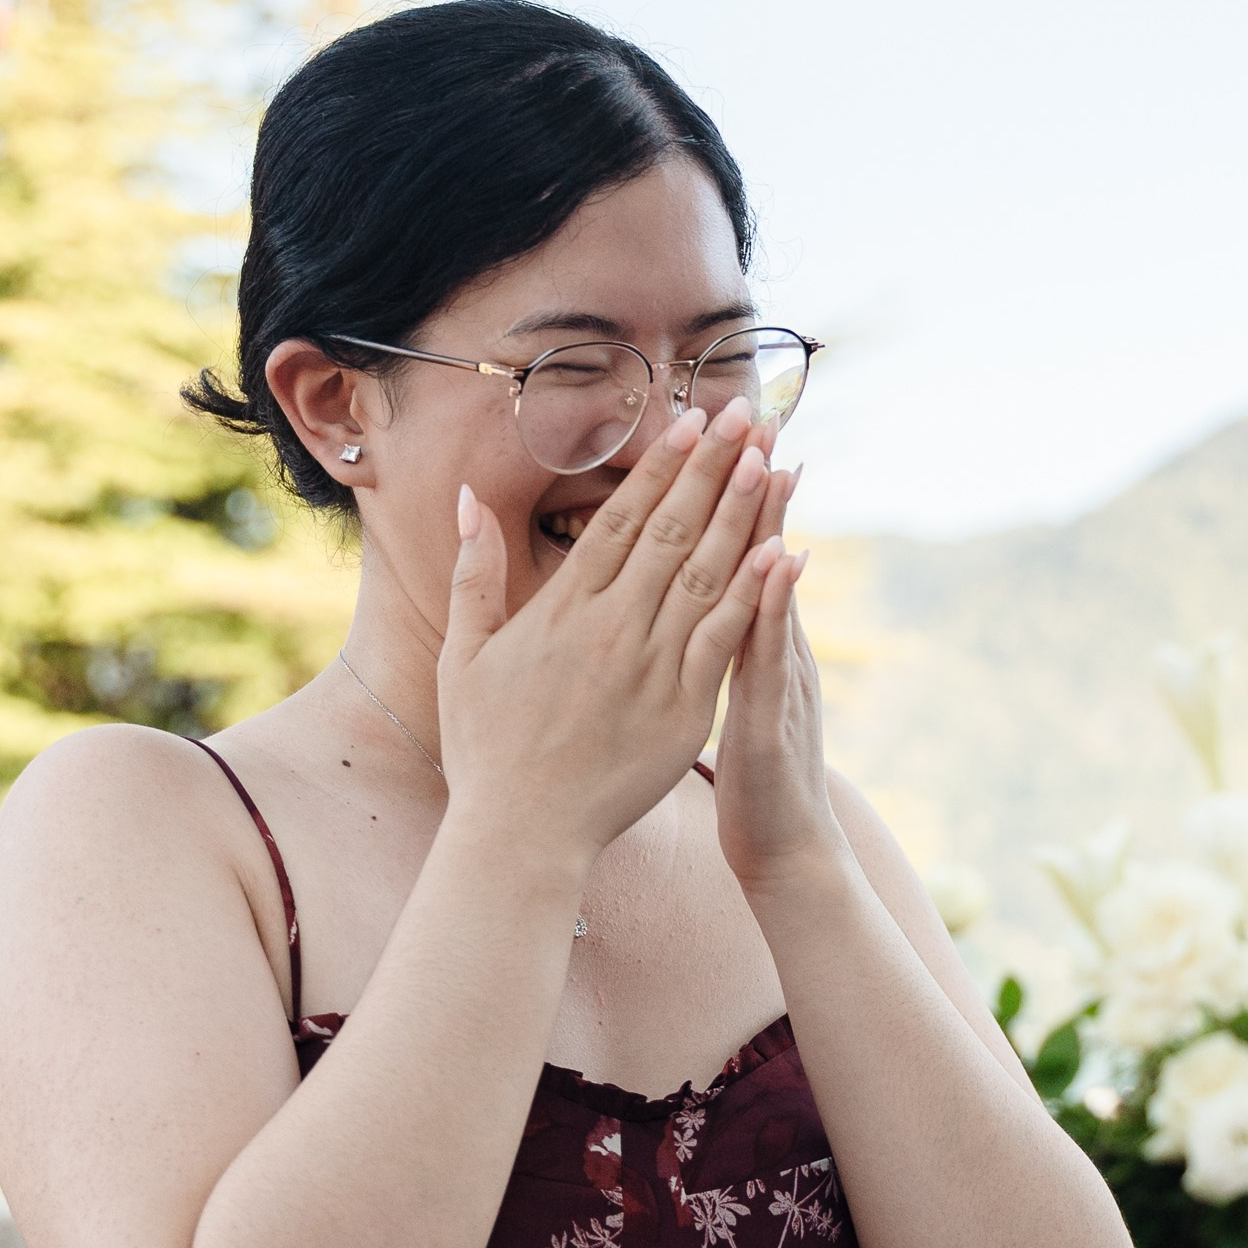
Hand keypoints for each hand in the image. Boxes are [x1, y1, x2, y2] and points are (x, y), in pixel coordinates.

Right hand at [436, 401, 780, 868]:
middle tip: (745, 414)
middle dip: (712, 467)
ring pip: (704, 573)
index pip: (620, 518)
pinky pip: (724, 640)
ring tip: (772, 460)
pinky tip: (784, 552)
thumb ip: (472, 573)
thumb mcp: (463, 654)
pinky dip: (754, 594)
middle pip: (671, 529)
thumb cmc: (485, 749)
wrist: (521, 833)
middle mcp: (610, 627)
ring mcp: (650, 667)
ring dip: (742, 513)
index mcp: (562, 608)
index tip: (690, 421)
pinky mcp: (682, 710)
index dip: (660, 466)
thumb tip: (469, 499)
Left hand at [710, 473, 844, 902]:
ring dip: (775, 527)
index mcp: (749, 643)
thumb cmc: (756, 778)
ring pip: (774, 591)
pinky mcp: (776, 718)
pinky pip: (773, 655)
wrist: (787, 850)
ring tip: (773, 465)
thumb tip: (723, 593)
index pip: (739, 555)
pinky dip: (778, 607)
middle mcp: (774, 649)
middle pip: (761, 555)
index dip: (733, 496)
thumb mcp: (737, 698)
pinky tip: (781, 564)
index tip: (725, 433)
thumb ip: (733, 642)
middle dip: (757, 488)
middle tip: (757, 418)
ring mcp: (781, 679)